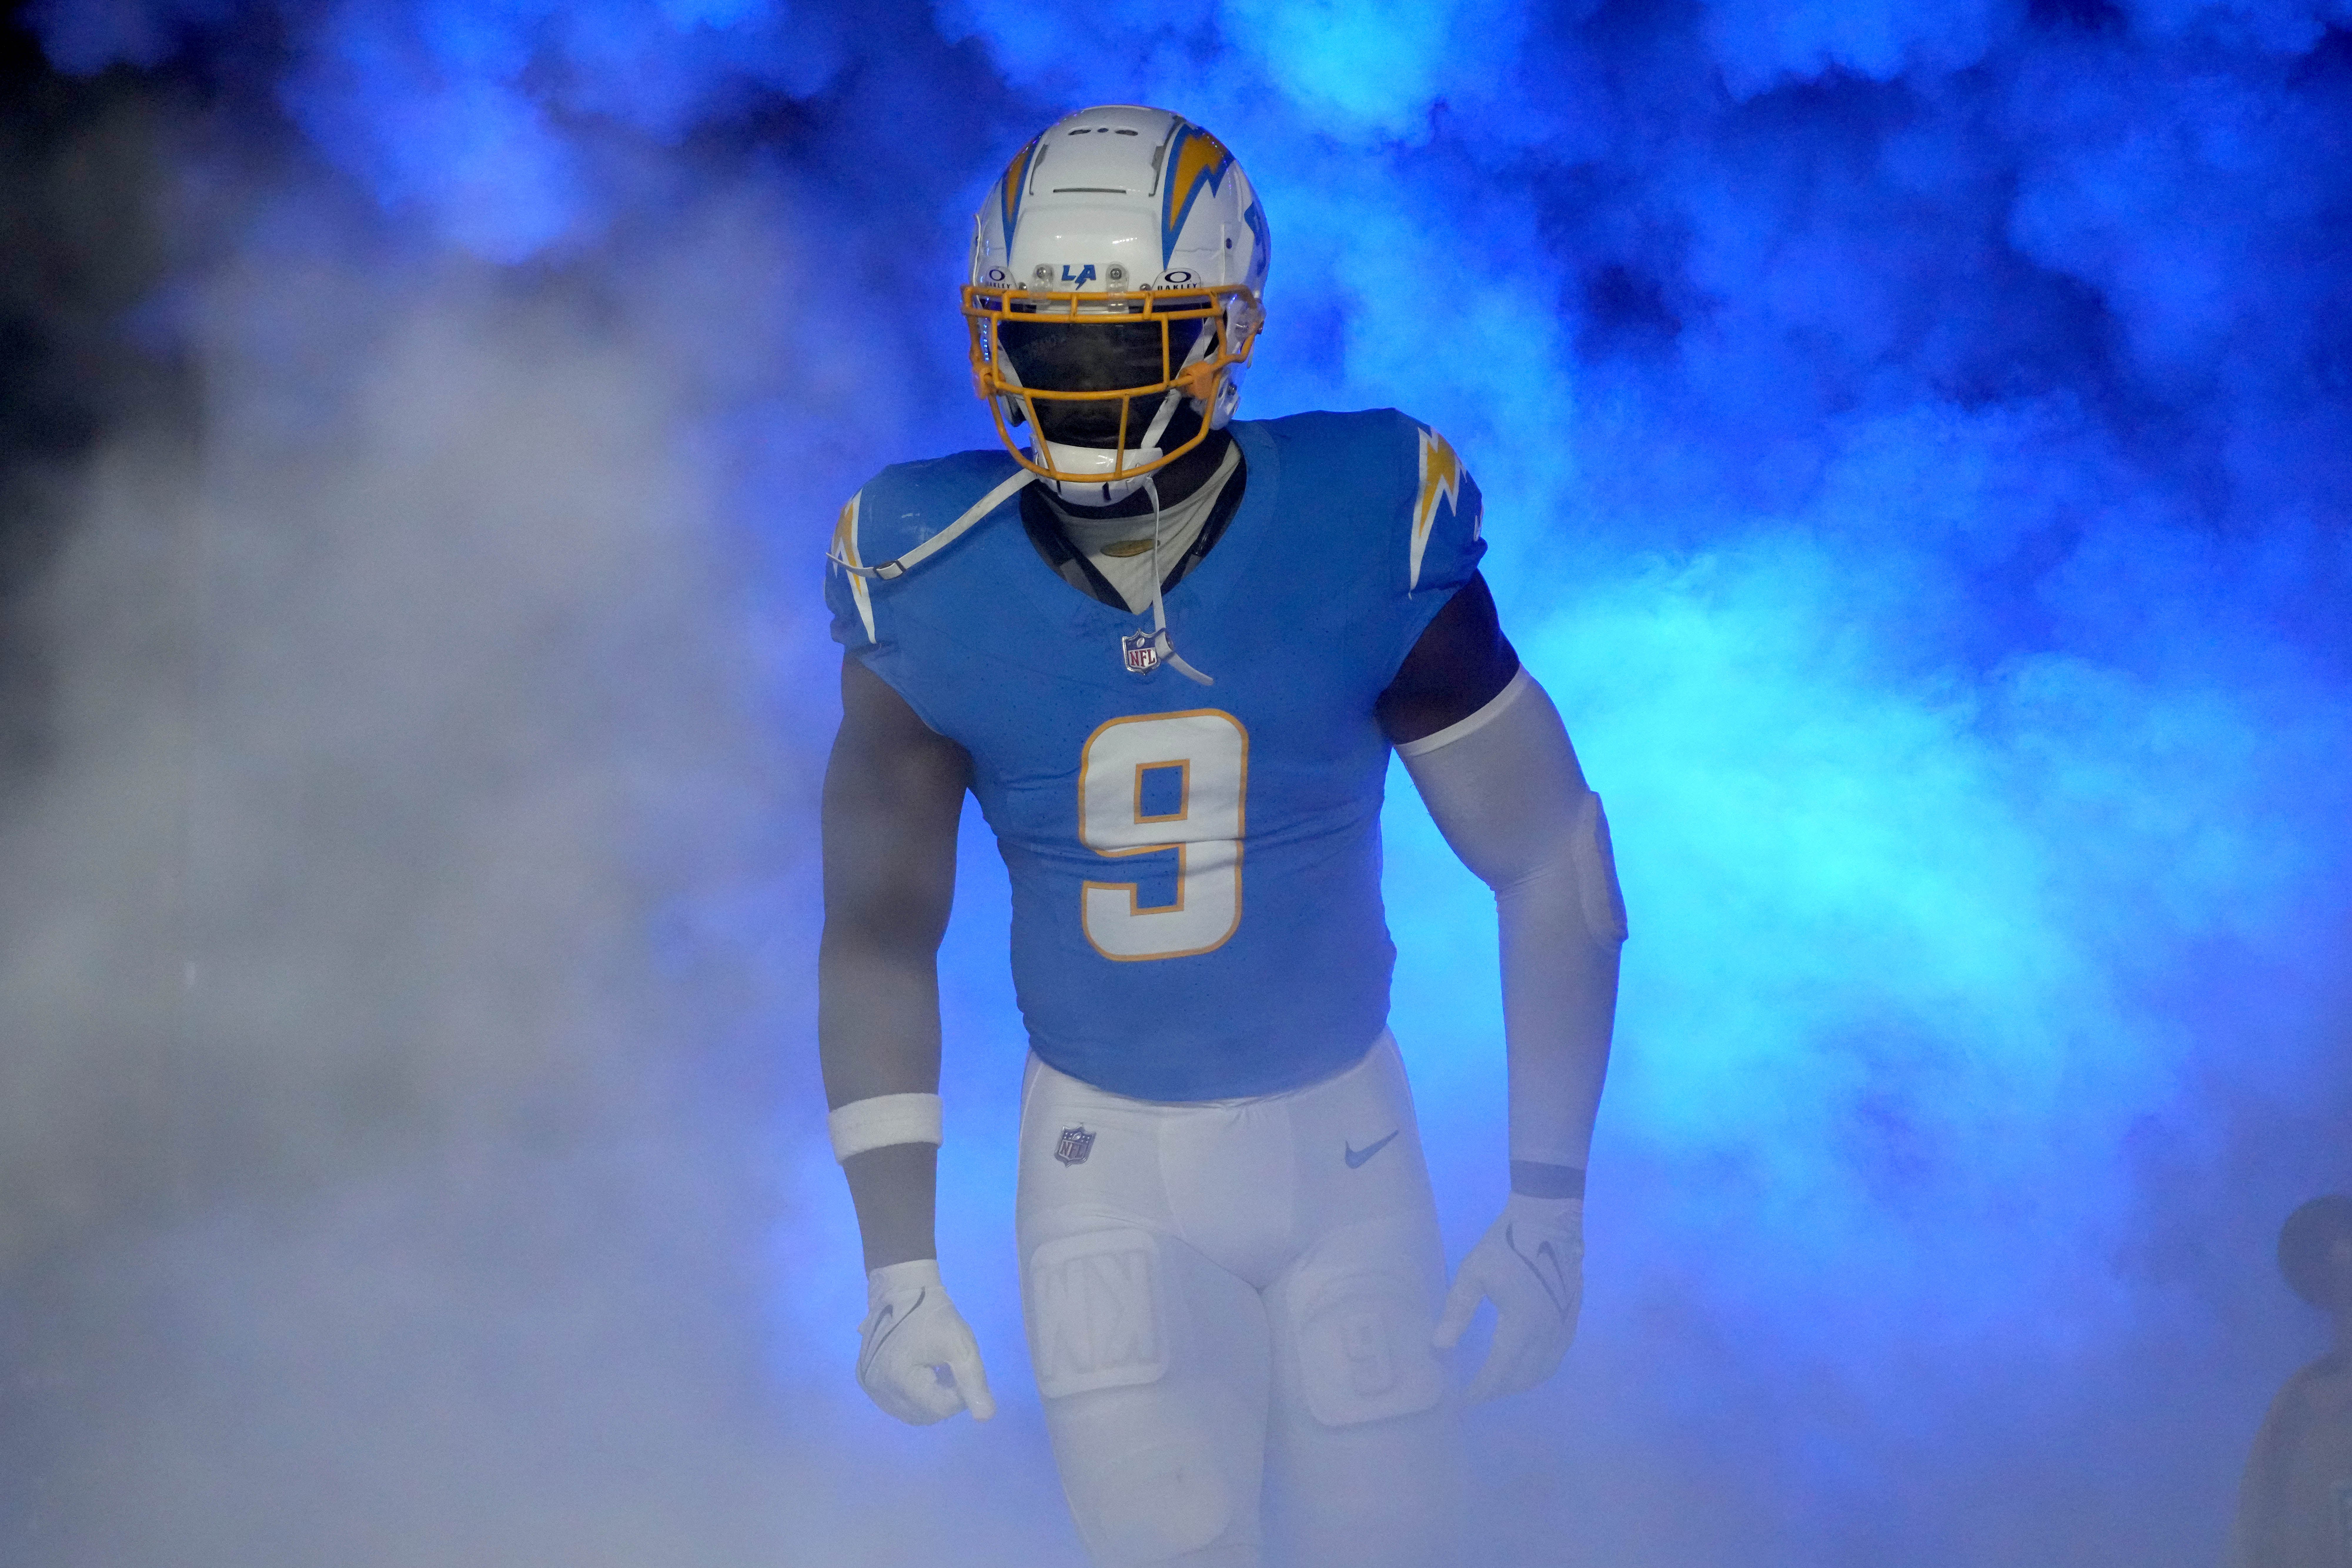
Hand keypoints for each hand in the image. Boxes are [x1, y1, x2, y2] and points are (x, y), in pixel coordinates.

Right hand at [856, 1259, 995, 1423]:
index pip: (940, 1408)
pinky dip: (913, 1396)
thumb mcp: (961, 1344)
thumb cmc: (933, 1314)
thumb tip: (986, 1417)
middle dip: (944, 1398)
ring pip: (910, 1412)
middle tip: (951, 1371)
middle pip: (924, 1414)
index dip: (959, 1395)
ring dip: (929, 1400)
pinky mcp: (866, 1380)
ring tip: (937, 1371)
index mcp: (899, 1380)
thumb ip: (973, 1382)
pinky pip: (895, 1402)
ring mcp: (869, 1386)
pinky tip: (921, 1374)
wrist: (900, 1290)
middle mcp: (878, 1389)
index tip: (962, 1370)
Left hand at [1433, 1194, 1582, 1402]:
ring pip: (1544, 1371)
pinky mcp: (1572, 1318)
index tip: (1462, 1401)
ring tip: (1497, 1384)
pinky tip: (1525, 1364)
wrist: (1549, 1221)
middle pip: (1523, 1378)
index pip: (1498, 1372)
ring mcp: (1563, 1327)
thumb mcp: (1473, 1273)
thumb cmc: (1506, 1244)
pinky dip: (1539, 1369)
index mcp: (1521, 1325)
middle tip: (1476, 1393)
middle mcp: (1547, 1334)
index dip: (1480, 1391)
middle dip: (1498, 1391)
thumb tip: (1439, 1346)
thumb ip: (1457, 1310)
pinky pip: (1557, 1356)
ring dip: (1520, 1383)